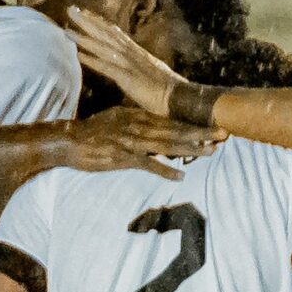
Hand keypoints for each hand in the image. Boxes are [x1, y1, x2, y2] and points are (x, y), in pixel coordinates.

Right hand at [61, 108, 219, 178]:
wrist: (67, 140)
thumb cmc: (92, 134)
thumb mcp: (117, 121)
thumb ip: (137, 124)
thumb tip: (155, 129)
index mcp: (138, 115)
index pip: (170, 119)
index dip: (194, 123)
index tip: (214, 125)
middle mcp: (138, 124)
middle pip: (175, 129)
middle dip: (201, 132)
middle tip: (224, 134)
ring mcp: (131, 140)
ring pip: (167, 143)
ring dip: (191, 148)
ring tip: (211, 151)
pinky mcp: (122, 156)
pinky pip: (148, 163)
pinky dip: (165, 169)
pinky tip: (180, 175)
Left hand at [66, 8, 183, 115]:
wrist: (178, 96)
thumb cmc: (165, 88)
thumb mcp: (149, 71)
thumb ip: (136, 65)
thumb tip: (127, 65)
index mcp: (136, 51)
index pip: (115, 32)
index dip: (99, 22)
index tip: (85, 13)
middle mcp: (131, 53)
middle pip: (106, 33)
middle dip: (87, 21)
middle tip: (71, 9)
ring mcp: (128, 64)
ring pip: (102, 47)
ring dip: (84, 38)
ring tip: (67, 31)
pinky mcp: (127, 77)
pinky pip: (106, 66)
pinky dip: (92, 60)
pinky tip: (78, 55)